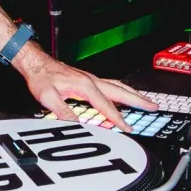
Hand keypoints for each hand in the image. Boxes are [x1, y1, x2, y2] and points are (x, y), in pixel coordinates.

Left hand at [12, 45, 151, 128]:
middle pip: (121, 91)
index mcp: (85, 85)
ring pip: (118, 86)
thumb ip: (63, 112)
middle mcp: (91, 80)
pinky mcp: (88, 79)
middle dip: (138, 100)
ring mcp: (91, 78)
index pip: (106, 105)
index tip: (128, 128)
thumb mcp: (48, 97)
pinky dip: (122, 91)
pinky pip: (110, 85)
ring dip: (133, 94)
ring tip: (146, 101)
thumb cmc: (41, 77)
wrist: (36, 62)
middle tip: (154, 106)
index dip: (117, 118)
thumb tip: (77, 125)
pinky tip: (124, 95)